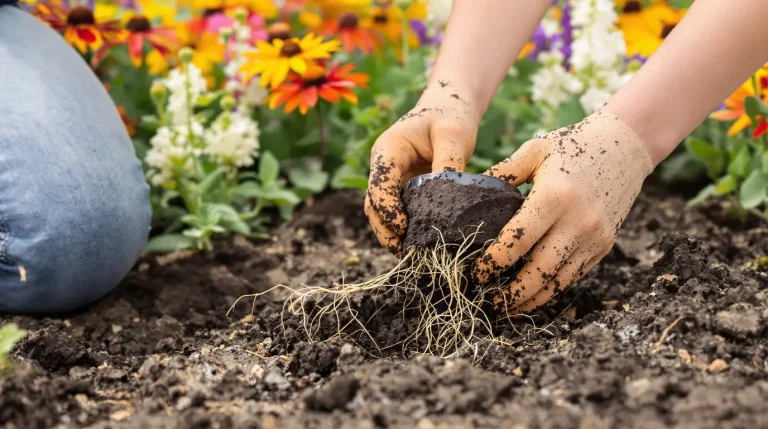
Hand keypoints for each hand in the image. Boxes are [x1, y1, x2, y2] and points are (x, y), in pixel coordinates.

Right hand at [365, 80, 480, 255]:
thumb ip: (448, 164)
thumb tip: (448, 199)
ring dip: (392, 234)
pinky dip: (404, 229)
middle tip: (406, 253)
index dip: (387, 210)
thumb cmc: (451, 115)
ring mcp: (391, 178)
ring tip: (412, 256)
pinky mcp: (403, 188)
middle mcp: (383, 167)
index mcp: (388, 150)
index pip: (378, 185)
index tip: (404, 228)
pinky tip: (419, 245)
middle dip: (385, 230)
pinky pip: (398, 211)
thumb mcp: (454, 135)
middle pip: (373, 205)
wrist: (450, 106)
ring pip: (381, 212)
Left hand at [471, 111, 653, 312]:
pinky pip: (575, 274)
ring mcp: (594, 237)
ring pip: (560, 280)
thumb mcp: (533, 150)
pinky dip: (553, 288)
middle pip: (540, 270)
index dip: (494, 262)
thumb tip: (465, 194)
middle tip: (490, 303)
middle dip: (513, 292)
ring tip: (508, 307)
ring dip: (533, 298)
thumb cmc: (573, 145)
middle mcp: (577, 221)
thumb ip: (501, 174)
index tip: (476, 273)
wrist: (625, 147)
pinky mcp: (605, 245)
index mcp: (554, 197)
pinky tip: (533, 293)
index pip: (518, 240)